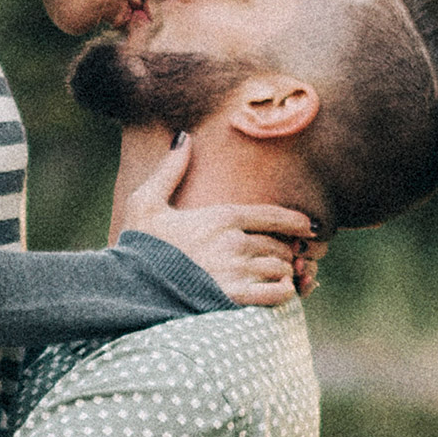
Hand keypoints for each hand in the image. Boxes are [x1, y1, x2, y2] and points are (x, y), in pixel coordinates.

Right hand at [119, 134, 314, 305]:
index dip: (294, 221)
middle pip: (279, 244)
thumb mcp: (146, 202)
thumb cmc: (138, 248)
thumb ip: (169, 170)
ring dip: (283, 272)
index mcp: (219, 217)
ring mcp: (236, 271)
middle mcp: (233, 242)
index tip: (308, 227)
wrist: (129, 290)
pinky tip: (276, 292)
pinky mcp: (235, 299)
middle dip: (285, 251)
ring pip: (280, 267)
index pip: (271, 215)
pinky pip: (277, 293)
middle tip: (287, 258)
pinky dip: (283, 292)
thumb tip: (184, 137)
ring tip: (279, 276)